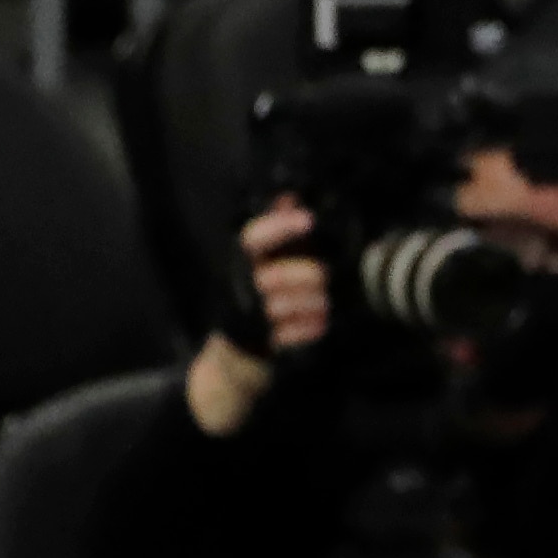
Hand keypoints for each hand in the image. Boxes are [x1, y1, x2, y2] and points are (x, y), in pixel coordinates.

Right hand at [242, 196, 330, 352]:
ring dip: (310, 302)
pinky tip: (321, 323)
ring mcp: (245, 319)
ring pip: (280, 306)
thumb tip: (289, 196)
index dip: (279, 226)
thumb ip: (275, 233)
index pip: (252, 238)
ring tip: (326, 300)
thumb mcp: (259, 265)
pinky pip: (286, 335)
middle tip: (326, 275)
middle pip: (272, 276)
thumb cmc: (250, 302)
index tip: (308, 219)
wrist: (231, 361)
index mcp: (238, 264)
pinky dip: (307, 328)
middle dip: (305, 274)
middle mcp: (238, 289)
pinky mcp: (256, 345)